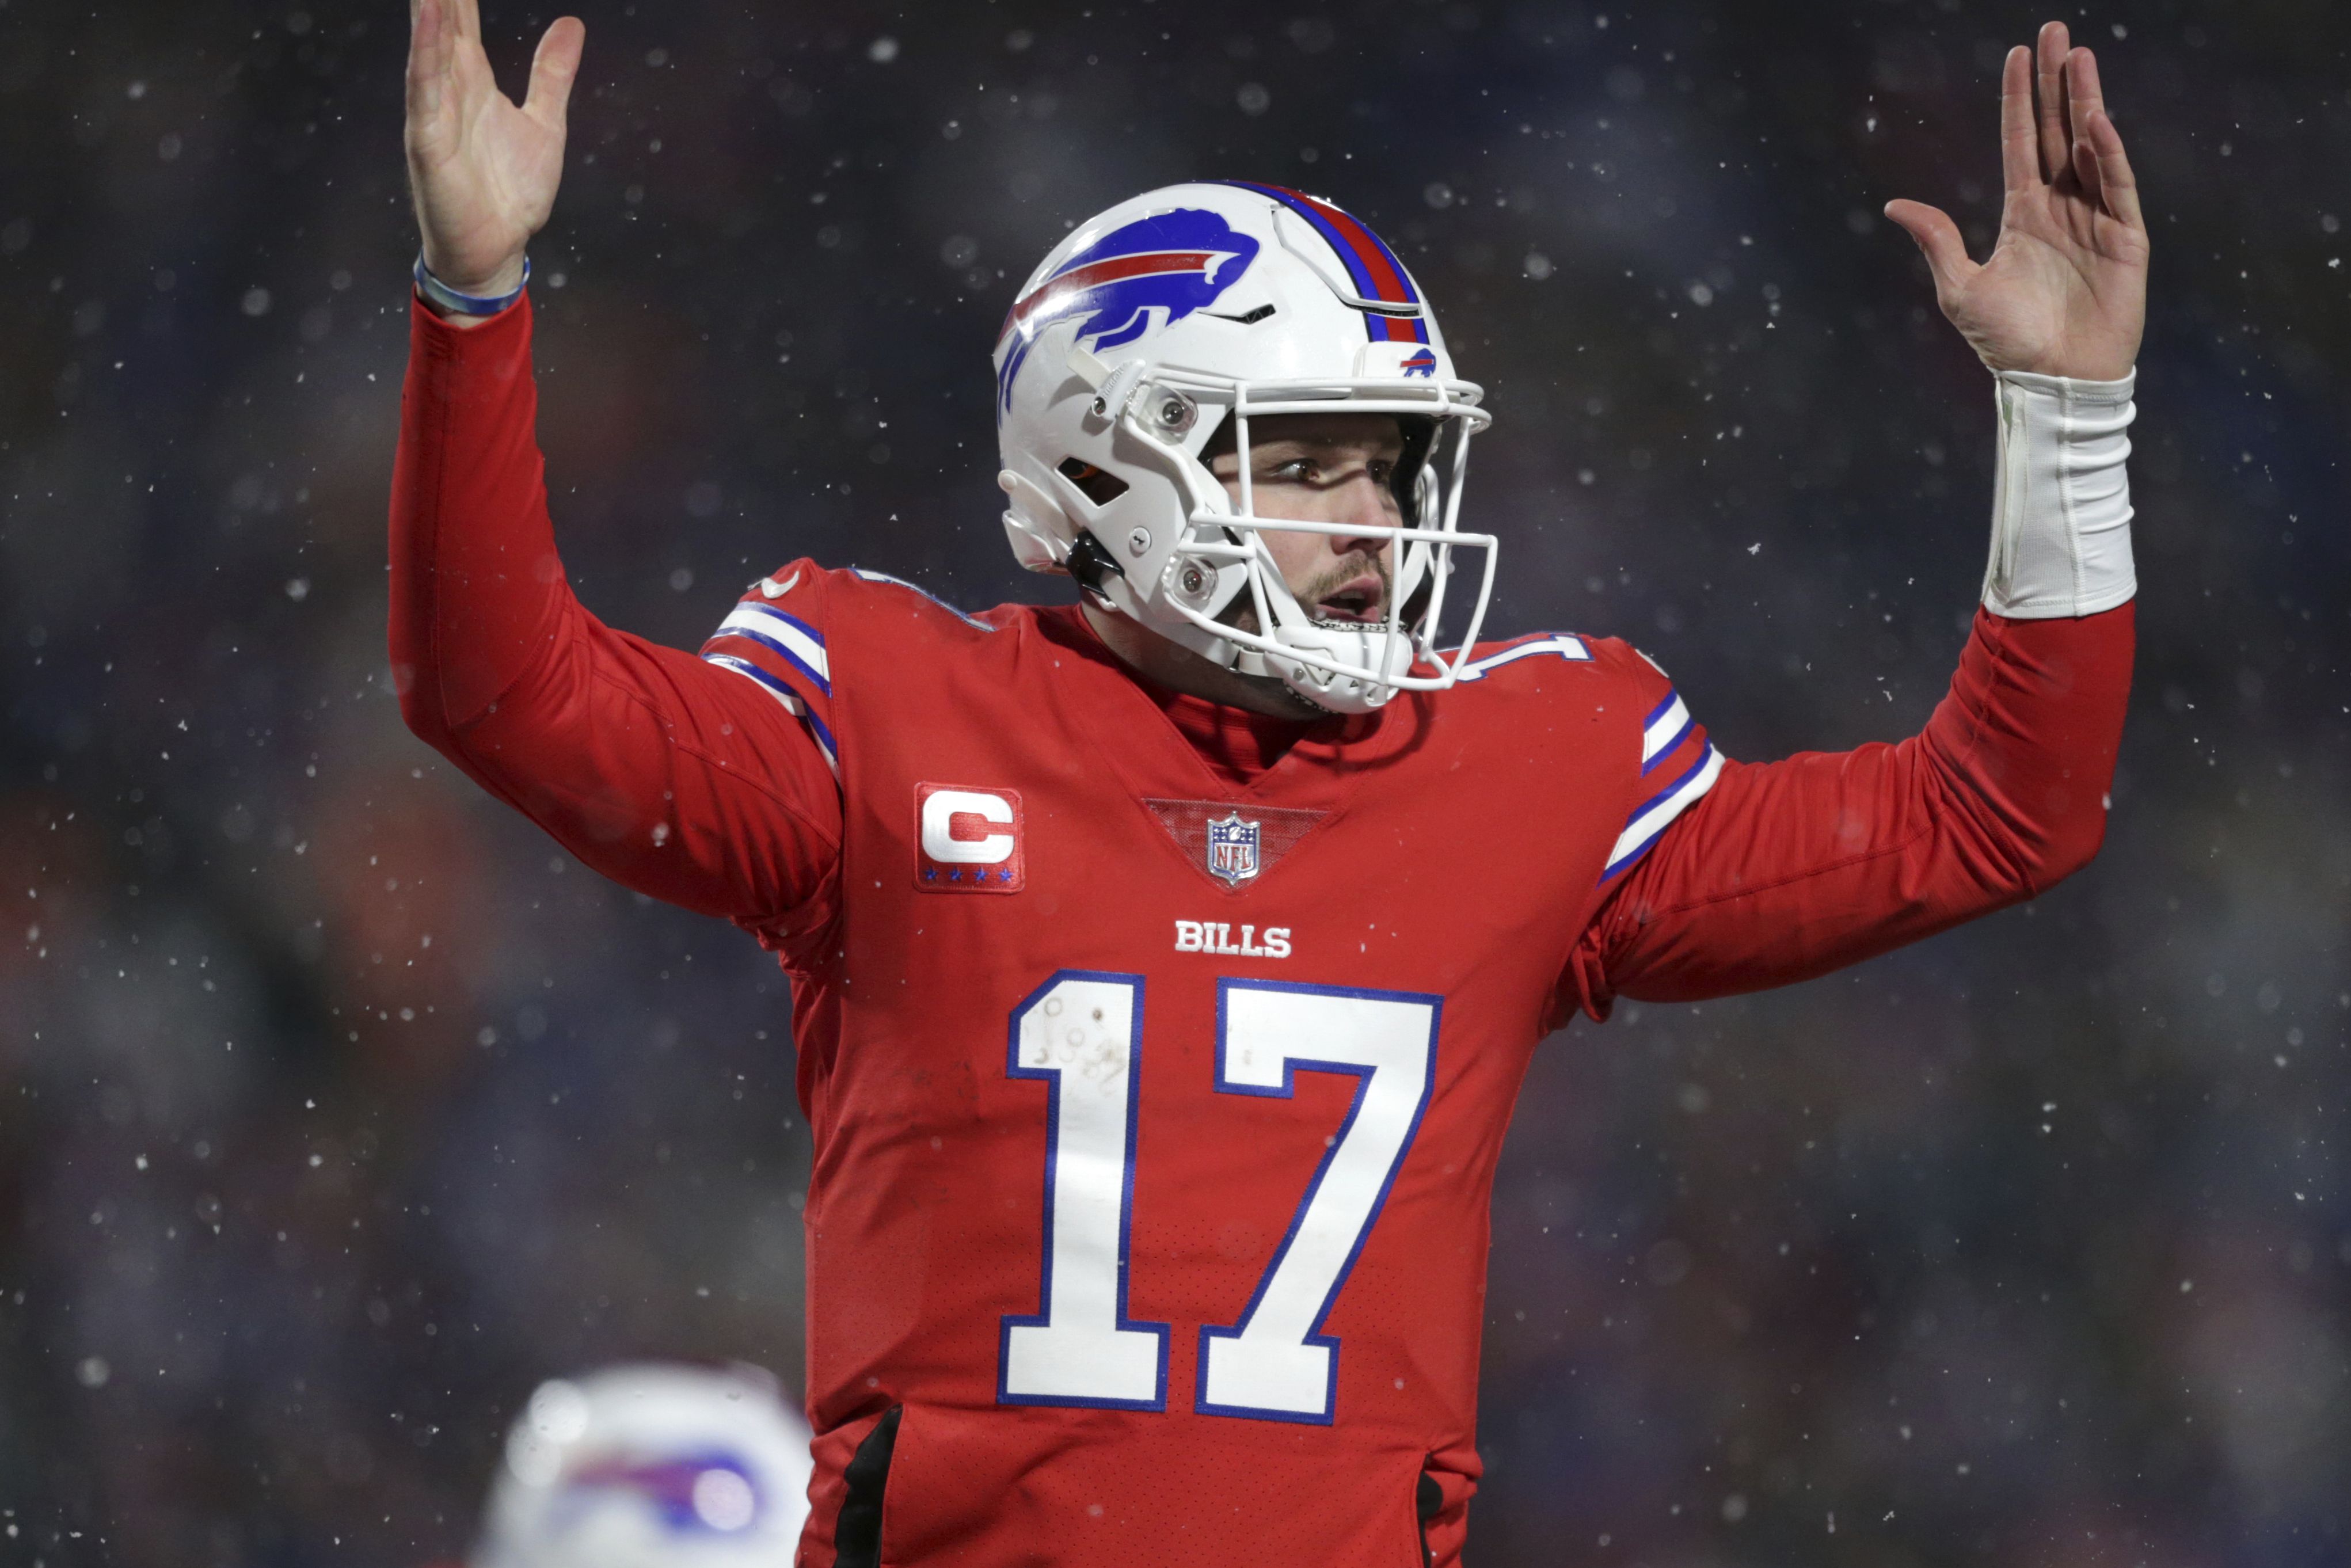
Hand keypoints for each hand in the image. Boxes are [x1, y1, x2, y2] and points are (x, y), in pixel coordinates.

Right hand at [405, 0, 583, 299]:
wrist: (498, 248)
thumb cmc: (511, 191)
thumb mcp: (545, 122)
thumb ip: (552, 73)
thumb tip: (571, 23)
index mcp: (472, 79)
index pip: (461, 18)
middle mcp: (448, 87)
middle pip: (440, 21)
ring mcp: (434, 112)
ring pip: (427, 45)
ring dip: (427, 7)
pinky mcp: (428, 142)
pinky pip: (424, 90)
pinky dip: (425, 54)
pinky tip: (428, 17)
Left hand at [1885, 21, 2147, 382]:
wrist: (2052, 380)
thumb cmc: (2007, 342)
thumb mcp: (1961, 288)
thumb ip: (1937, 240)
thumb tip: (1893, 204)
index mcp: (2024, 213)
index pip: (2021, 142)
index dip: (2020, 99)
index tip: (2018, 54)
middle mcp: (2061, 206)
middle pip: (2059, 131)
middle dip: (2057, 82)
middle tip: (2055, 32)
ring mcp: (2096, 218)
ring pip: (2092, 147)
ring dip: (2085, 102)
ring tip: (2079, 56)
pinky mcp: (2125, 238)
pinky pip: (2117, 186)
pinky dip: (2108, 154)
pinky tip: (2095, 121)